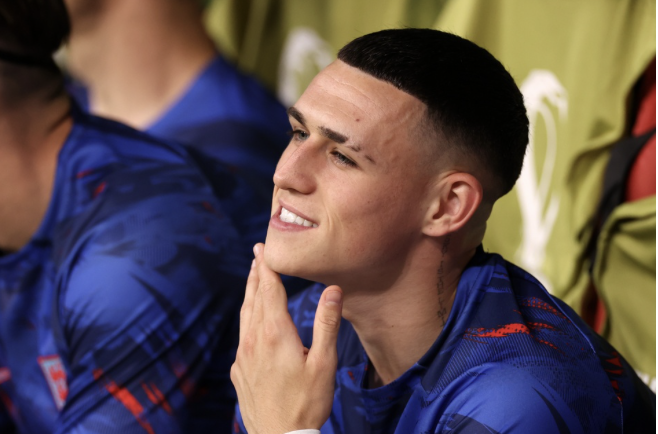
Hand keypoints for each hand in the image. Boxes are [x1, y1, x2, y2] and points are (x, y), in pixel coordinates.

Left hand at [231, 243, 342, 433]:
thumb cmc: (307, 402)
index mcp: (275, 333)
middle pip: (253, 298)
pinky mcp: (238, 371)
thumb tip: (332, 289)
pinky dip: (247, 318)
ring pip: (244, 316)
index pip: (269, 290)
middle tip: (256, 254)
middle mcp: (253, 340)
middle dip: (256, 274)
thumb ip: (326, 323)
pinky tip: (252, 321)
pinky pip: (242, 336)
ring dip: (249, 294)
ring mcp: (242, 356)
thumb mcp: (324, 363)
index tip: (262, 248)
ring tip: (252, 279)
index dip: (267, 267)